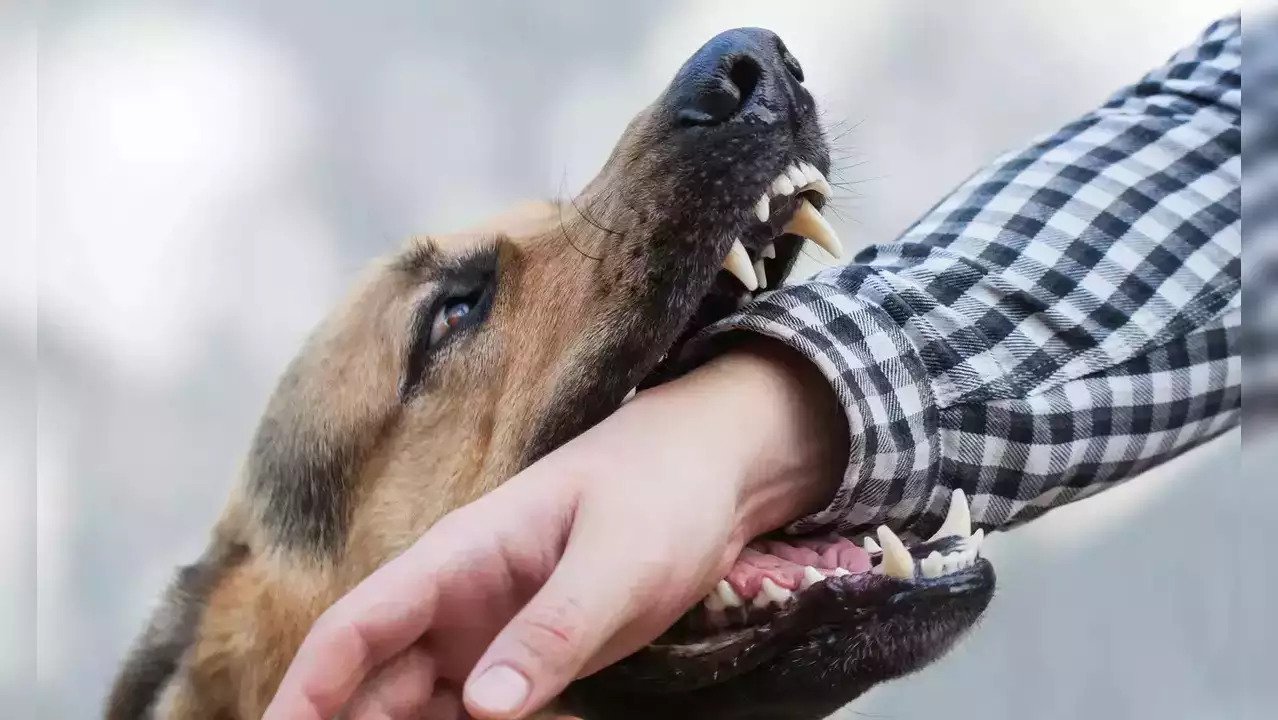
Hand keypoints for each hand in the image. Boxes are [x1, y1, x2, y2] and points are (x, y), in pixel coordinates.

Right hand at [264, 340, 846, 719]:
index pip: (356, 626)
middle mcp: (455, 598)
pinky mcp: (522, 655)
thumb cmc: (661, 493)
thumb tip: (483, 707)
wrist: (712, 473)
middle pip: (370, 680)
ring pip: (411, 703)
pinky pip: (468, 712)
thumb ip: (553, 630)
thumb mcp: (617, 560)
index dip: (307, 689)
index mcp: (457, 556)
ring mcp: (486, 629)